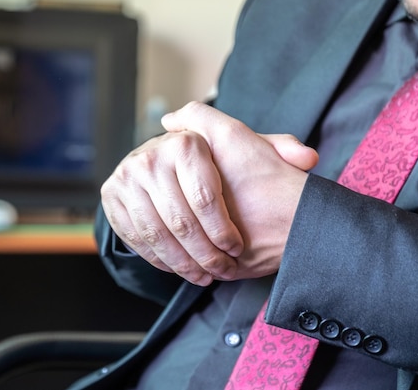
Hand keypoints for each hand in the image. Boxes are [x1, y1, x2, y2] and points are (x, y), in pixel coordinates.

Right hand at [100, 102, 317, 284]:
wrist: (163, 165)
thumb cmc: (211, 162)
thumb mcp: (247, 149)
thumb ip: (281, 149)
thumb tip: (307, 157)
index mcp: (185, 142)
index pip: (206, 199)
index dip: (223, 231)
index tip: (236, 248)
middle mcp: (149, 156)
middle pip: (181, 223)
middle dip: (205, 255)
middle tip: (220, 270)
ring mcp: (125, 177)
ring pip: (157, 235)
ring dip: (182, 263)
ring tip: (202, 276)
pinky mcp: (111, 196)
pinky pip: (134, 237)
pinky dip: (157, 258)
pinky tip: (176, 266)